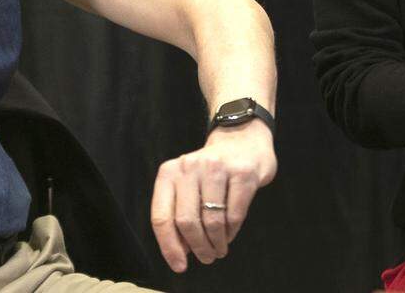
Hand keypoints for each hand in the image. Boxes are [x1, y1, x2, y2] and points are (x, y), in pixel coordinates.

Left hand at [150, 121, 276, 272]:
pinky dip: (232, 231)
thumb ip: (179, 212)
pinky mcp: (242, 173)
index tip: (179, 265)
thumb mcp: (187, 184)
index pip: (161, 217)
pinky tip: (231, 233)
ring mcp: (217, 168)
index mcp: (169, 172)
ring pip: (211, 221)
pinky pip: (235, 214)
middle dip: (198, 247)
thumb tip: (181, 251)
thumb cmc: (211, 171)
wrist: (242, 138)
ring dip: (217, 243)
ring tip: (220, 249)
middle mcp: (189, 167)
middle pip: (186, 221)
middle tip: (207, 257)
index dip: (169, 246)